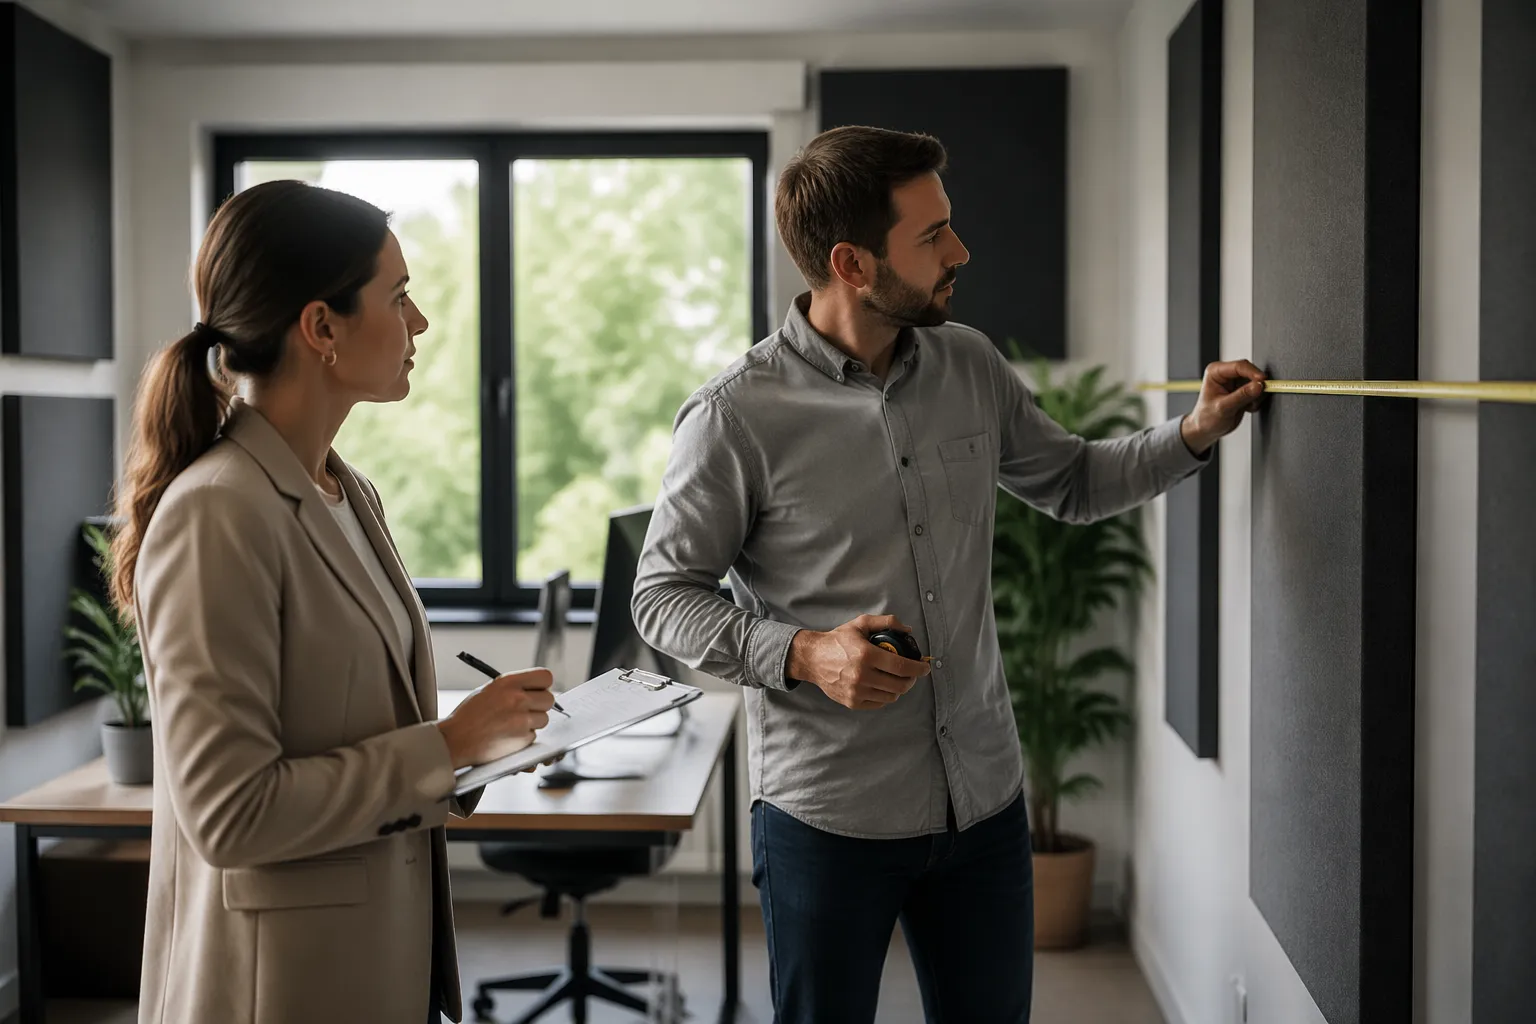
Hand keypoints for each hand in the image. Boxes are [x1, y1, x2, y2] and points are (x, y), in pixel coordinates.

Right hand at [436, 668, 554, 769]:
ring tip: (512, 724)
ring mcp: (521, 719)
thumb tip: (536, 689)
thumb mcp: (490, 690)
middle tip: (527, 710)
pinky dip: (524, 737)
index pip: (545, 677)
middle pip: (549, 699)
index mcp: (508, 682)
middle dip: (540, 705)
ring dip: (533, 723)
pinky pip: (534, 735)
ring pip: (544, 719)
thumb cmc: (469, 716)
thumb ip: (514, 687)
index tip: (538, 690)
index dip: (543, 685)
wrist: (455, 740)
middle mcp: (517, 698)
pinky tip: (507, 736)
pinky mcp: (522, 738)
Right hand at [787, 614, 931, 709]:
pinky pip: (879, 703)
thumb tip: (908, 630)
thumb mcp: (861, 623)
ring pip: (891, 696)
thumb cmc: (838, 640)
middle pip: (900, 685)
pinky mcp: (852, 702)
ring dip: (900, 688)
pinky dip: (886, 695)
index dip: (918, 668)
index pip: (901, 666)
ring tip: (898, 679)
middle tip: (913, 673)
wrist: (813, 658)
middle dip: (912, 679)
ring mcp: (856, 691)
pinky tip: (884, 685)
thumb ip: (886, 622)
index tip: (925, 667)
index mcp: (866, 654)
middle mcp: (862, 675)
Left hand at [1180, 359, 1267, 454]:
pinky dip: (1256, 401)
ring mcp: (1236, 382)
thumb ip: (1241, 396)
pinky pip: (1258, 391)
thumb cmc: (1206, 418)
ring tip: (1245, 406)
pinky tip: (1245, 408)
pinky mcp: (1243, 390)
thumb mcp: (1223, 408)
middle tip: (1255, 398)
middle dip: (1256, 386)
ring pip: (1257, 382)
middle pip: (1251, 372)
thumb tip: (1258, 386)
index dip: (1253, 372)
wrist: (1207, 429)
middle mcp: (1226, 374)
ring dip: (1256, 396)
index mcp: (1215, 372)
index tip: (1262, 380)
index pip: (1239, 366)